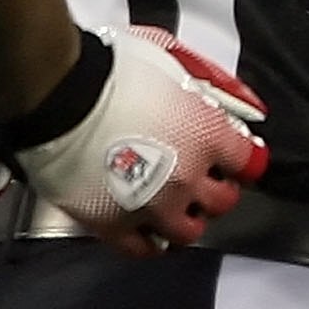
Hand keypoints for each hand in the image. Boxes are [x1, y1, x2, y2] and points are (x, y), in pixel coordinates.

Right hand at [14, 27, 269, 253]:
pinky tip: (146, 228)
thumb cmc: (110, 71)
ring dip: (186, 219)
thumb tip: (244, 101)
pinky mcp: (112, 225)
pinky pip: (142, 249)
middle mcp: (187, 176)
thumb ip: (214, 84)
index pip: (250, 163)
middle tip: (202, 181)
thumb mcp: (173, 58)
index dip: (241, 161)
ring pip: (188, 232)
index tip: (232, 160)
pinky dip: (149, 242)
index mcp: (208, 135)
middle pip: (223, 201)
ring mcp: (151, 206)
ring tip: (173, 205)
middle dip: (216, 191)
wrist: (58, 95)